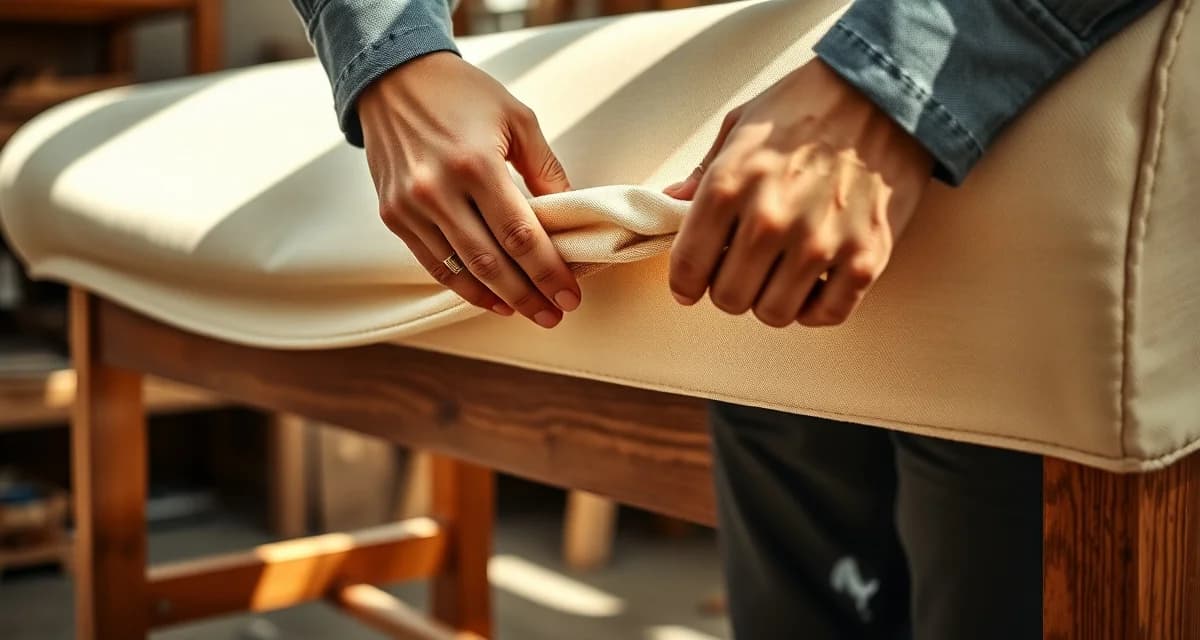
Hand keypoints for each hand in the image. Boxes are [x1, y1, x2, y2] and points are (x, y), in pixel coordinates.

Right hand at [359, 52, 580, 328]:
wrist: (393, 77)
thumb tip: (568, 218)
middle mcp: (437, 190)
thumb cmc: (463, 94)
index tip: (570, 295)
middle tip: (554, 315)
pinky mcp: (392, 214)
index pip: (519, 234)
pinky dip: (462, 285)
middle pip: (491, 262)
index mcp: (475, 164)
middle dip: (527, 295)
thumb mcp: (517, 119)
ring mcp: (410, 206)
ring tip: (527, 312)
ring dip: (497, 298)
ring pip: (460, 269)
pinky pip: (433, 262)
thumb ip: (545, 170)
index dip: (547, 271)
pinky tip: (489, 297)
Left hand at [664, 59, 931, 327]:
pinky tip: (814, 283)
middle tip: (742, 271)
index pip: (689, 267)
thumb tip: (673, 203)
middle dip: (729, 290)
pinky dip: (815, 307)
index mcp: (730, 186)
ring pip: (774, 313)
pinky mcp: (866, 256)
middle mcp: (771, 220)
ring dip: (771, 300)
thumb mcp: (740, 126)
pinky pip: (826, 314)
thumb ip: (703, 173)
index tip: (692, 286)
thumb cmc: (807, 106)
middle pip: (730, 298)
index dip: (686, 284)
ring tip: (778, 275)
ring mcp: (820, 243)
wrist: (886, 93)